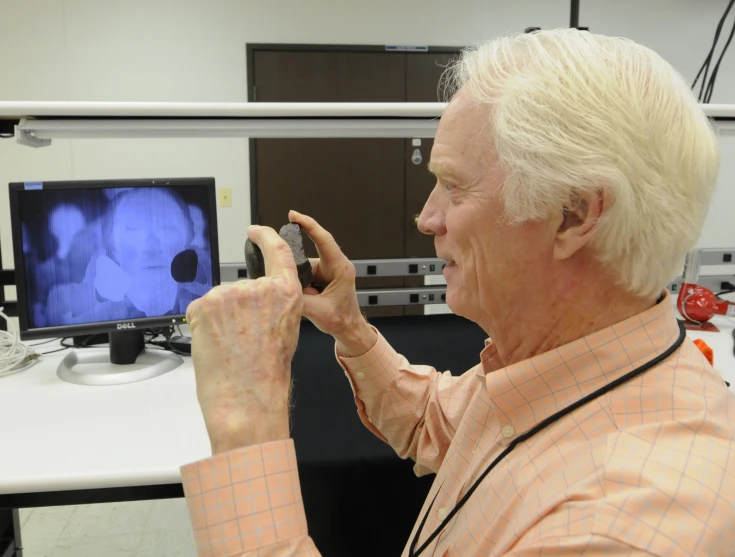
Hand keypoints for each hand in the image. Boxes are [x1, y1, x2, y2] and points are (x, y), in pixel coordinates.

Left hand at [186, 225, 302, 453]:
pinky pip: (201, 310)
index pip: (276, 250)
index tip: (257, 230)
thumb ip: (275, 306)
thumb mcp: (287, 331)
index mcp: (285, 292)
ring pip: (220, 301)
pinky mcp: (203, 305)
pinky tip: (216, 345)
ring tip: (232, 347)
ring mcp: (227, 295)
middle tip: (242, 338)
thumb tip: (256, 303)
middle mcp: (256, 287)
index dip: (266, 236)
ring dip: (221, 319)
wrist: (246, 398)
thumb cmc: (268, 375)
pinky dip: (205, 325)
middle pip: (242, 287)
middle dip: (238, 308)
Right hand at [288, 210, 376, 355]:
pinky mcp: (322, 275)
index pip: (323, 240)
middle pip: (307, 256)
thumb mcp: (317, 312)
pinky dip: (302, 285)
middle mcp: (335, 265)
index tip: (293, 215)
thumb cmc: (341, 320)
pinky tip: (307, 298)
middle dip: (298, 269)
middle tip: (300, 287)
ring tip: (309, 300)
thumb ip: (297, 298)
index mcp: (340, 268)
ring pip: (304, 267)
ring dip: (301, 282)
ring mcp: (328, 270)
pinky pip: (305, 274)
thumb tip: (279, 287)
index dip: (308, 225)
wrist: (349, 329)